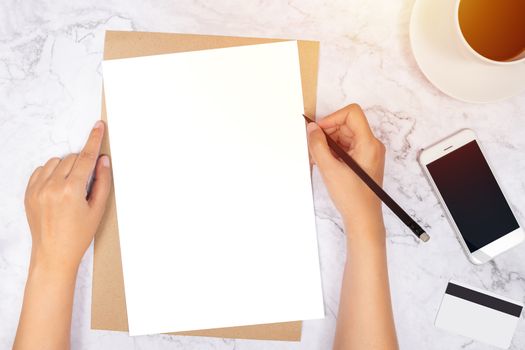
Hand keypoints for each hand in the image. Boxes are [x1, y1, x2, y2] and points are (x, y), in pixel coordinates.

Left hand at [24, 120, 111, 273]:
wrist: (53, 253)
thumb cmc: (79, 235)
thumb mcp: (98, 209)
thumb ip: (102, 181)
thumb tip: (103, 160)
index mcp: (71, 190)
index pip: (86, 158)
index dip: (94, 140)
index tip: (98, 127)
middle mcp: (52, 186)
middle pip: (72, 158)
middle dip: (83, 163)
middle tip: (87, 182)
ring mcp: (37, 189)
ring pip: (56, 161)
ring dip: (67, 166)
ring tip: (72, 186)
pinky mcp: (28, 192)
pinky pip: (41, 170)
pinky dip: (51, 172)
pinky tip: (59, 187)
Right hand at [307, 104, 384, 237]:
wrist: (363, 218)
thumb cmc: (352, 197)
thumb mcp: (329, 169)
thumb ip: (318, 145)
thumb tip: (312, 128)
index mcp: (369, 143)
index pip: (351, 113)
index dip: (332, 118)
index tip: (319, 131)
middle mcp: (372, 145)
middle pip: (347, 124)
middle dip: (328, 133)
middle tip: (314, 148)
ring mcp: (368, 152)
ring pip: (345, 136)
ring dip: (329, 143)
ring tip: (318, 159)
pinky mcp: (363, 160)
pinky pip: (346, 147)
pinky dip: (333, 152)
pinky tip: (324, 163)